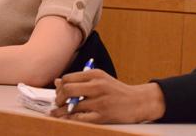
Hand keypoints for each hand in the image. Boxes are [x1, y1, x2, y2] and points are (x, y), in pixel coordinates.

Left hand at [51, 69, 165, 123]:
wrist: (138, 102)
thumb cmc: (116, 91)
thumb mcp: (100, 80)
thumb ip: (80, 80)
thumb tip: (58, 82)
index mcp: (96, 74)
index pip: (68, 78)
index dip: (60, 87)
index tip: (60, 93)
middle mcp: (98, 86)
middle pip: (67, 90)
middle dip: (58, 99)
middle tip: (59, 104)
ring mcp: (100, 101)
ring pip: (71, 107)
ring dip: (61, 112)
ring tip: (58, 114)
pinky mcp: (103, 116)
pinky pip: (79, 119)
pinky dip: (70, 120)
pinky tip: (68, 120)